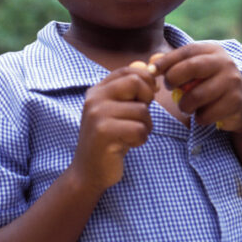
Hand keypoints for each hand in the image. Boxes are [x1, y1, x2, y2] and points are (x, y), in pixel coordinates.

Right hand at [70, 64, 156, 191]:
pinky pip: (139, 129)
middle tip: (141, 116)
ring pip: (142, 110)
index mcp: (97, 90)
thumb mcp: (118, 111)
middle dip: (147, 99)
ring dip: (145, 126)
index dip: (145, 80)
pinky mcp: (104, 133)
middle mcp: (94, 99)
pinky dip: (141, 139)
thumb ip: (131, 91)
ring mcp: (97, 115)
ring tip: (131, 135)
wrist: (88, 172)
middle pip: (136, 82)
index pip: (128, 70)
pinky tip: (128, 144)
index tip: (148, 95)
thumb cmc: (109, 139)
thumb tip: (153, 69)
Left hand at [152, 43, 241, 132]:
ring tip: (186, 106)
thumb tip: (151, 63)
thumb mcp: (196, 71)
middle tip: (169, 87)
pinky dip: (200, 118)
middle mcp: (225, 62)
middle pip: (191, 68)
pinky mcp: (236, 101)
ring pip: (196, 95)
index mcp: (213, 50)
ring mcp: (232, 81)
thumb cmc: (211, 85)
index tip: (151, 70)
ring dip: (185, 105)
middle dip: (173, 79)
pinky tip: (204, 115)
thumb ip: (174, 65)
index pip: (185, 51)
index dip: (166, 61)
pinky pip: (207, 113)